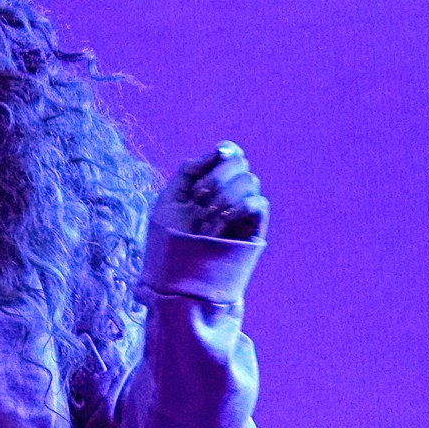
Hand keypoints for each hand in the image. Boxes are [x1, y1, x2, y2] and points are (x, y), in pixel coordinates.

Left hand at [151, 141, 269, 240]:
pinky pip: (260, 203)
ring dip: (225, 194)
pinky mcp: (254, 229)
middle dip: (218, 176)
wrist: (178, 277)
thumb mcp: (168, 201)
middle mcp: (229, 195)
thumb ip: (188, 172)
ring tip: (206, 217)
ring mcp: (242, 211)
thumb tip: (216, 151)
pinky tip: (225, 216)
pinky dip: (243, 204)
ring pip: (250, 181)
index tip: (219, 153)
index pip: (229, 157)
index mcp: (208, 185)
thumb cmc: (168, 242)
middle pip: (241, 164)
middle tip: (199, 198)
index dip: (228, 150)